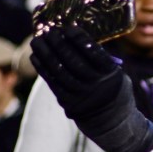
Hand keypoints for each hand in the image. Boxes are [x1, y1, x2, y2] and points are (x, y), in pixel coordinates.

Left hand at [30, 25, 152, 151]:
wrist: (114, 123)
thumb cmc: (114, 91)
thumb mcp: (116, 74)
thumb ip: (100, 60)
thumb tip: (76, 39)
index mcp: (111, 74)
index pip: (92, 52)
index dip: (78, 38)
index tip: (68, 28)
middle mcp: (96, 85)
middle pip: (72, 60)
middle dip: (58, 43)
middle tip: (49, 31)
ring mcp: (81, 95)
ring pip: (59, 70)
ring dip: (46, 53)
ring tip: (37, 40)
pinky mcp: (69, 103)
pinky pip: (52, 82)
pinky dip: (42, 68)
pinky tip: (36, 56)